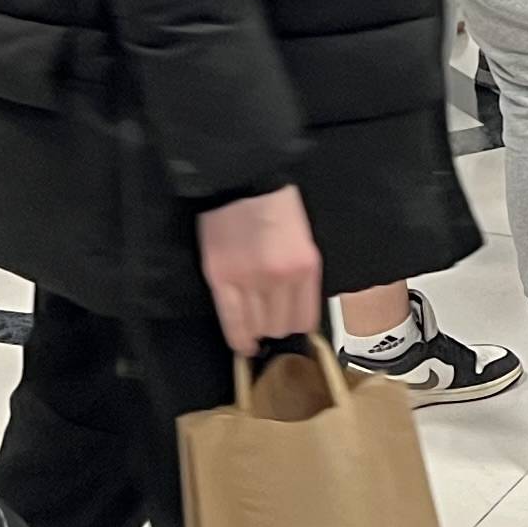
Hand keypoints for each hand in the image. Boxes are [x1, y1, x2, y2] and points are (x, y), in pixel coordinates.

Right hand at [198, 187, 321, 350]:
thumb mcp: (302, 238)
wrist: (241, 179)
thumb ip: (301, 273)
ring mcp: (250, 281)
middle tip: (269, 323)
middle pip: (280, 326)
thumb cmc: (274, 204)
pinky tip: (242, 346)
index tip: (291, 328)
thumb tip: (295, 305)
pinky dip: (238, 339)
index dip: (296, 327)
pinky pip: (232, 322)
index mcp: (305, 267)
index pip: (304, 318)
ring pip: (258, 327)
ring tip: (254, 332)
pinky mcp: (222, 280)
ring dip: (257, 332)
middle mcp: (280, 279)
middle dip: (276, 327)